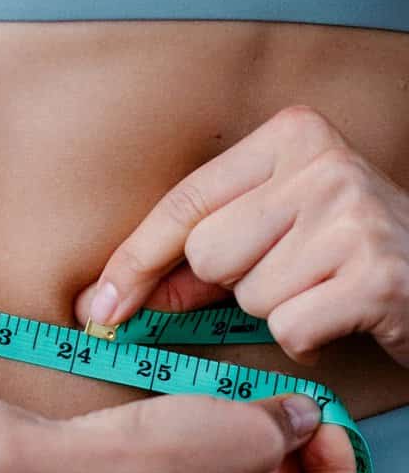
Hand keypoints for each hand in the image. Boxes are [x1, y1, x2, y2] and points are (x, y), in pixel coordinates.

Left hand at [72, 104, 408, 370]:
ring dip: (278, 308)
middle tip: (294, 270)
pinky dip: (307, 338)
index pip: (187, 201)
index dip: (135, 259)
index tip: (97, 306)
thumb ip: (202, 252)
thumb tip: (116, 296)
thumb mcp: (277, 227)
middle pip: (209, 253)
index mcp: (292, 134)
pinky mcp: (375, 276)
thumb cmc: (348, 249)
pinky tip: (341, 313)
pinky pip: (288, 328)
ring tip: (323, 286)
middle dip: (235, 282)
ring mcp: (352, 217)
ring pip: (248, 295)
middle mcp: (324, 164)